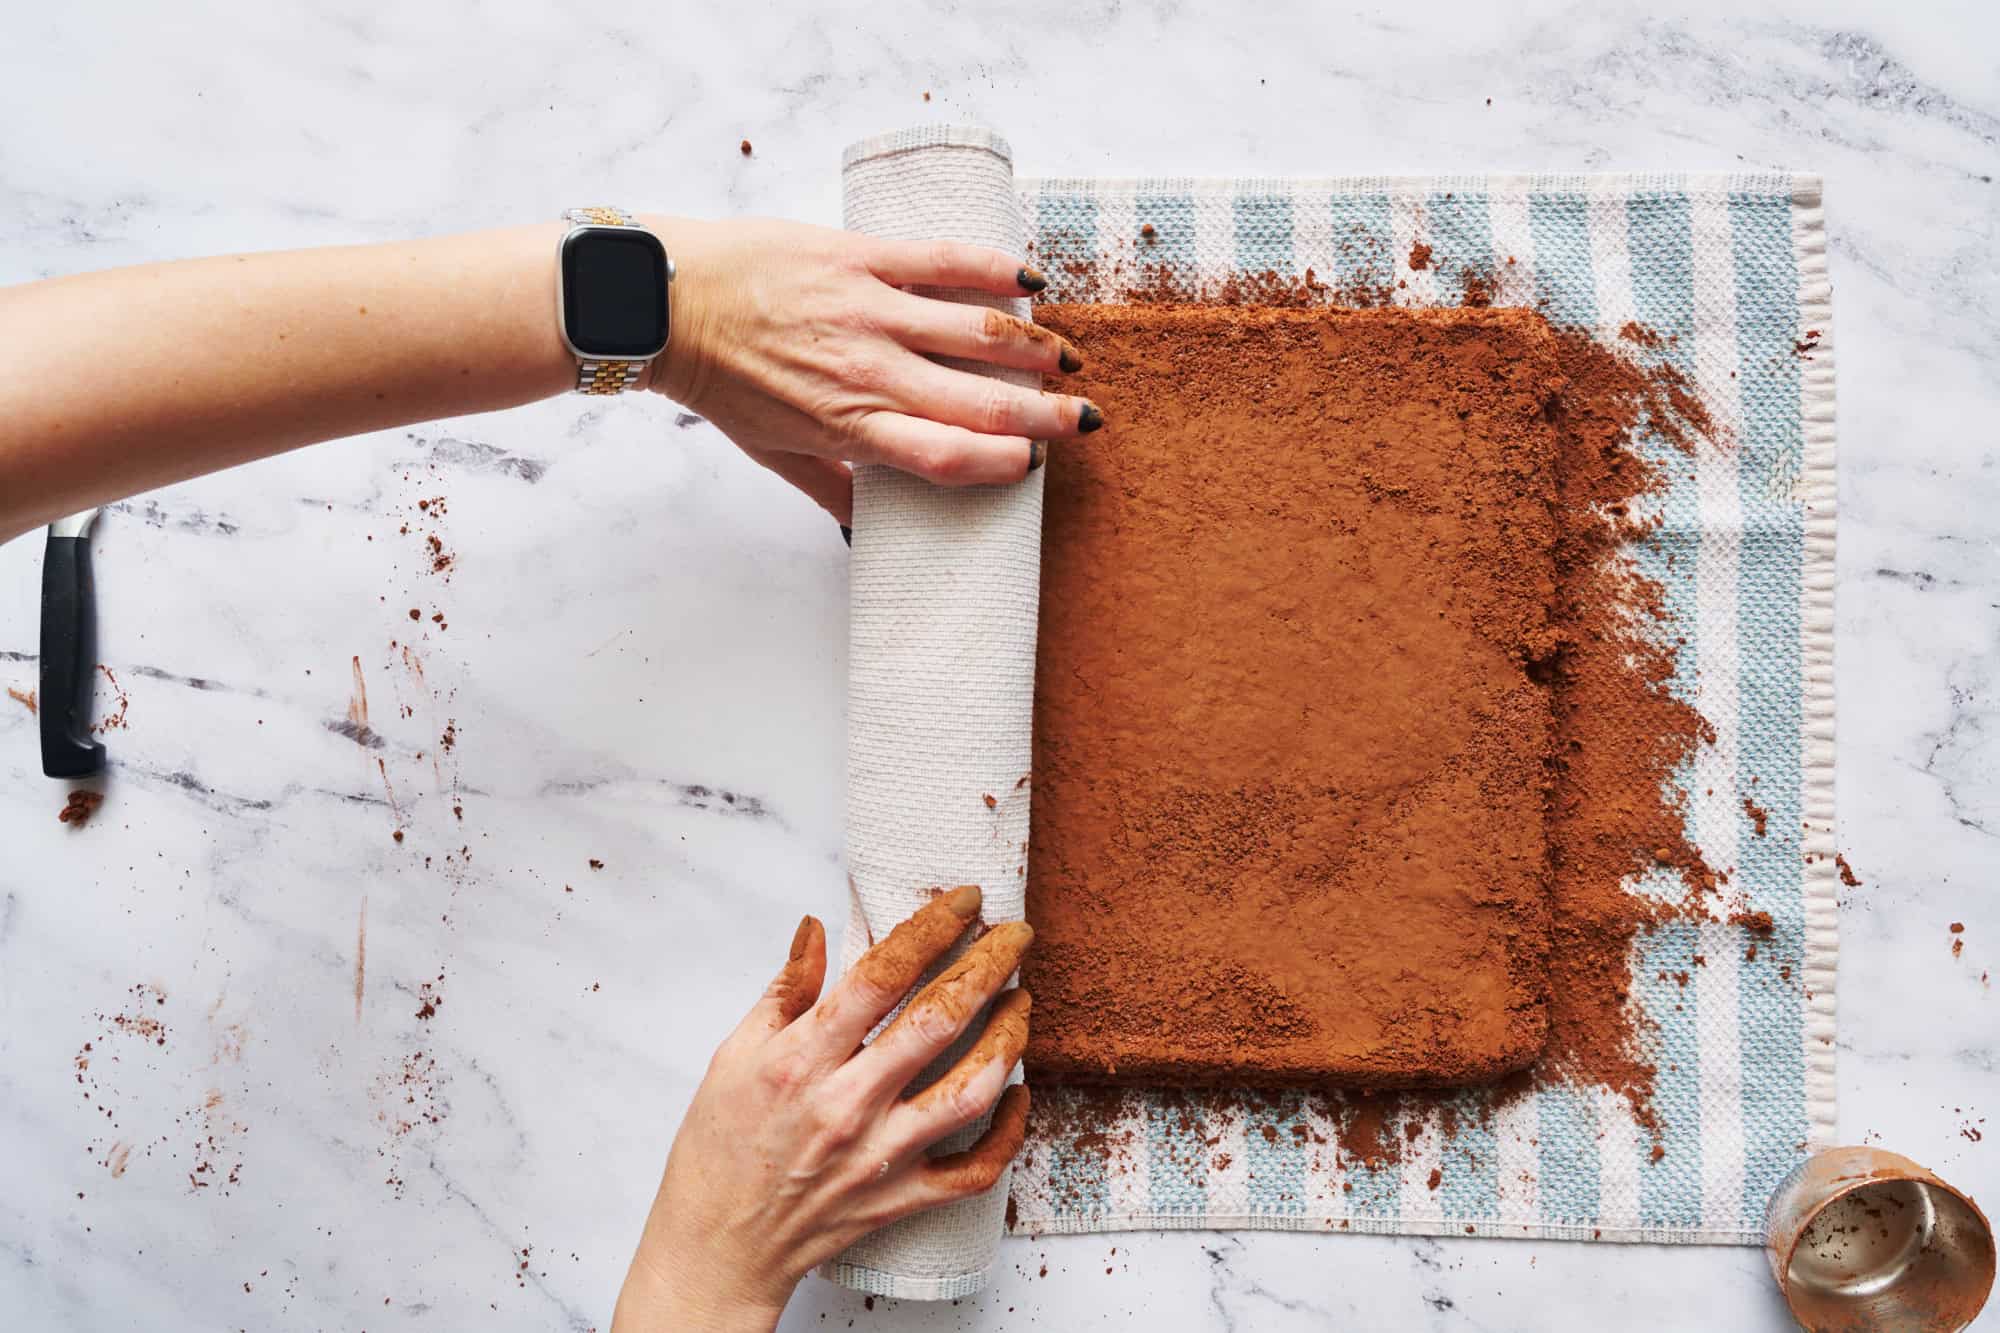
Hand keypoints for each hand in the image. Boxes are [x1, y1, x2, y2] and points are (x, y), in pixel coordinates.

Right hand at [613, 885, 1033, 1331]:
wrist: (716, 1247)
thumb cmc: (718, 1148)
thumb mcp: (733, 1054)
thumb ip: (786, 989)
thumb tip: (816, 928)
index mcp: (802, 1060)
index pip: (882, 975)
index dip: (932, 928)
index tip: (965, 900)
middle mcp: (847, 1103)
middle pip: (938, 1019)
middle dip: (989, 965)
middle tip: (1016, 933)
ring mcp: (880, 1155)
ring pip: (971, 1090)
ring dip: (1009, 1038)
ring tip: (1022, 1000)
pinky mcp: (899, 1198)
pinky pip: (975, 1168)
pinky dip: (1008, 1131)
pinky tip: (1017, 1091)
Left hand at [644, 216, 1099, 524]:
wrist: (665, 302)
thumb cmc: (719, 381)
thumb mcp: (773, 456)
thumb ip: (831, 490)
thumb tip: (867, 529)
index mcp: (851, 428)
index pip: (949, 457)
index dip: (1003, 464)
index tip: (1033, 465)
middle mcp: (869, 373)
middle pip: (981, 403)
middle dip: (1047, 414)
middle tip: (1086, 419)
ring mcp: (868, 311)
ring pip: (979, 333)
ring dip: (1037, 348)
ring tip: (1069, 359)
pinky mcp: (859, 257)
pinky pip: (943, 261)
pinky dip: (996, 268)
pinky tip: (1032, 278)